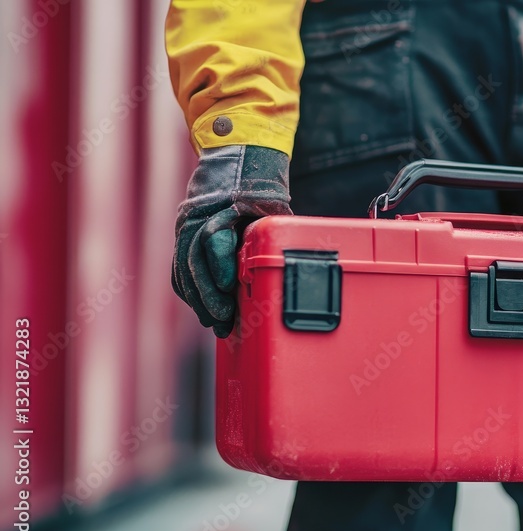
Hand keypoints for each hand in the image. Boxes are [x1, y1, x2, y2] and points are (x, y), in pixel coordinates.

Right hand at [172, 145, 292, 336]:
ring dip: (198, 300)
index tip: (229, 287)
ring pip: (184, 268)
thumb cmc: (261, 189)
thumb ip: (272, 233)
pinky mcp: (183, 237)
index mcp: (221, 206)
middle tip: (223, 321)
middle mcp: (197, 217)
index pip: (212, 239)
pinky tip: (200, 309)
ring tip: (214, 324)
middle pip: (194, 261)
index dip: (219, 265)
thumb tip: (290, 265)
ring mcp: (186, 227)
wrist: (237, 162)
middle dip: (208, 296)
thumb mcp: (272, 206)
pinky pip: (180, 268)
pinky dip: (189, 290)